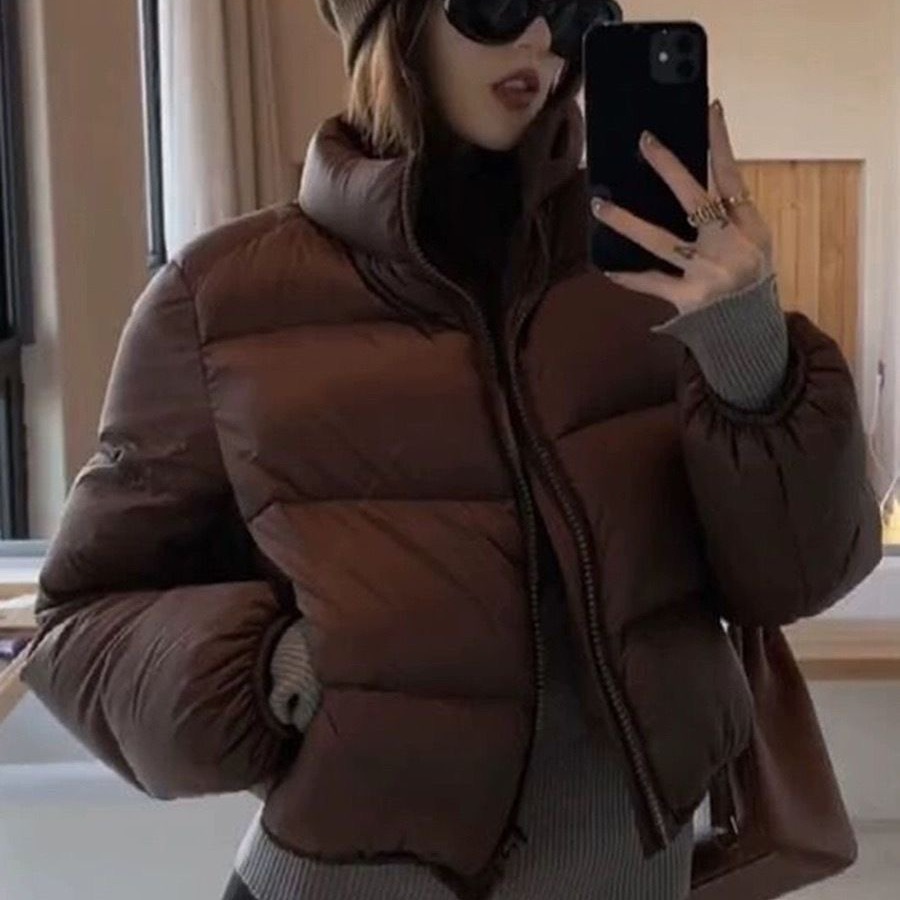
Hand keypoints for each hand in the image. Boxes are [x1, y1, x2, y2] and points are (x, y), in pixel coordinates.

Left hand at [590, 99, 774, 314]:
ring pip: (660, 241)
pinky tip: (607, 267)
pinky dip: (629, 277)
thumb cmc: (749, 283)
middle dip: (670, 168)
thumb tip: (687, 180)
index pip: (733, 178)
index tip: (709, 110)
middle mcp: (730, 247)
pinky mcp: (687, 300)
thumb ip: (729, 216)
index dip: (720, 143)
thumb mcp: (754, 246)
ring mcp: (708, 274)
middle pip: (695, 200)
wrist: (752, 336)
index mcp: (750, 228)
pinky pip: (651, 283)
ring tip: (599, 205)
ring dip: (626, 222)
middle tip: (645, 142)